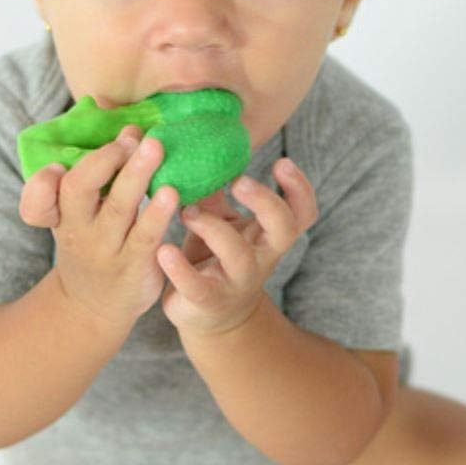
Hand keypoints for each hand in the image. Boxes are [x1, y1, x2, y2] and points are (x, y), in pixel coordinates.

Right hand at [18, 124, 179, 328]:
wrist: (93, 309)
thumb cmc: (91, 248)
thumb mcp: (74, 218)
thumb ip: (90, 174)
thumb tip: (115, 115)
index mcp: (59, 217)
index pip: (37, 200)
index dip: (40, 184)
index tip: (57, 165)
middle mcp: (78, 232)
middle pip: (78, 190)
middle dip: (103, 160)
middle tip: (130, 138)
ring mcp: (106, 250)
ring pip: (117, 208)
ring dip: (136, 175)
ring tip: (154, 147)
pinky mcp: (134, 267)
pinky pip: (145, 235)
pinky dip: (157, 212)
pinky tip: (172, 192)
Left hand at [158, 158, 317, 336]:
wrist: (208, 317)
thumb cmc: (215, 258)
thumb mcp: (222, 223)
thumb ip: (217, 191)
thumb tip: (202, 147)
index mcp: (267, 236)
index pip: (302, 213)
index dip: (300, 189)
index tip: (281, 162)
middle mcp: (260, 259)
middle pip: (285, 230)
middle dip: (265, 202)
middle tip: (240, 181)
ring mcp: (236, 282)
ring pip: (238, 255)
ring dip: (212, 227)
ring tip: (186, 211)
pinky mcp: (207, 301)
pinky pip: (197, 286)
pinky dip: (179, 268)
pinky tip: (164, 250)